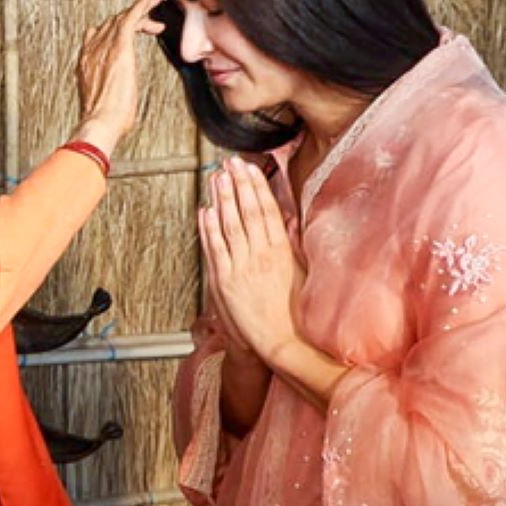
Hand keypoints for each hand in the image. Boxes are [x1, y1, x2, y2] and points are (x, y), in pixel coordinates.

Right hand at [71, 0, 166, 156]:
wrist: (100, 122)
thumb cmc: (103, 120)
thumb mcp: (103, 101)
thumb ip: (108, 91)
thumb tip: (116, 97)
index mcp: (87, 62)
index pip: (100, 35)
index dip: (116, 28)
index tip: (131, 29)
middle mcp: (92, 50)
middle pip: (112, 23)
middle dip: (133, 17)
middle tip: (150, 16)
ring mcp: (104, 47)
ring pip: (122, 18)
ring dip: (141, 8)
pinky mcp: (119, 47)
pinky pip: (130, 19)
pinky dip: (139, 6)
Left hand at [199, 155, 304, 365]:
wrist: (280, 343)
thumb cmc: (293, 310)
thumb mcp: (300, 272)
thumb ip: (293, 243)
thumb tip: (292, 218)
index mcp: (281, 251)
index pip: (267, 210)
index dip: (257, 186)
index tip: (250, 167)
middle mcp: (261, 255)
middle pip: (247, 211)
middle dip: (238, 184)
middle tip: (230, 162)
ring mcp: (241, 267)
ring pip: (229, 225)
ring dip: (222, 198)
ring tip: (217, 177)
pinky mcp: (225, 281)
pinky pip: (215, 249)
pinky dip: (209, 228)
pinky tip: (205, 210)